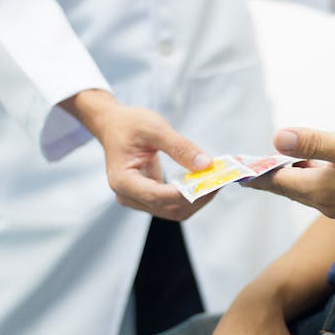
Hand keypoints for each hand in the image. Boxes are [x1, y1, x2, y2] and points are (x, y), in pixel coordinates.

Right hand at [61, 90, 214, 220]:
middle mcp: (128, 196)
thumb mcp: (155, 128)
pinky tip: (205, 181)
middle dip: (197, 198)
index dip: (185, 194)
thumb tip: (206, 165)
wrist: (114, 125)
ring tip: (216, 180)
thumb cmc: (129, 124)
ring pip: (174, 210)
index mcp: (122, 180)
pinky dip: (191, 195)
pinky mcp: (149, 197)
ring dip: (197, 199)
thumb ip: (180, 147)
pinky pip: (173, 203)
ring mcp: (138, 199)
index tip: (210, 183)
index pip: (156, 196)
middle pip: (168, 208)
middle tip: (220, 181)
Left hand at [246, 128, 334, 220]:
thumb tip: (276, 138)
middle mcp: (326, 203)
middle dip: (268, 178)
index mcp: (319, 190)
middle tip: (247, 171)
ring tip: (275, 163)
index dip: (257, 172)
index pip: (276, 181)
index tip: (236, 170)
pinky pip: (322, 191)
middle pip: (288, 189)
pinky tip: (314, 166)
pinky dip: (310, 178)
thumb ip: (313, 143)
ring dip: (290, 176)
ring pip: (305, 190)